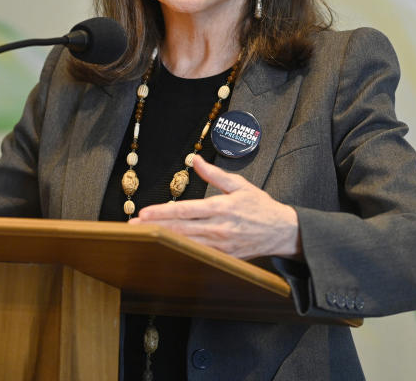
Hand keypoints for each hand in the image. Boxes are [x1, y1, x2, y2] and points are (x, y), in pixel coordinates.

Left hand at [129, 155, 301, 259]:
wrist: (282, 231)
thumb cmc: (260, 206)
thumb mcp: (239, 185)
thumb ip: (214, 174)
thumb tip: (195, 159)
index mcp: (221, 208)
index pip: (185, 210)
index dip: (163, 212)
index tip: (144, 212)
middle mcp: (218, 228)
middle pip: (180, 229)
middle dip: (155, 227)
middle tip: (133, 227)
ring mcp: (220, 245)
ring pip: (185, 243)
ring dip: (163, 239)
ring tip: (143, 236)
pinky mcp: (223, 256)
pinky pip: (197, 254)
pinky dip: (180, 251)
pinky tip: (165, 248)